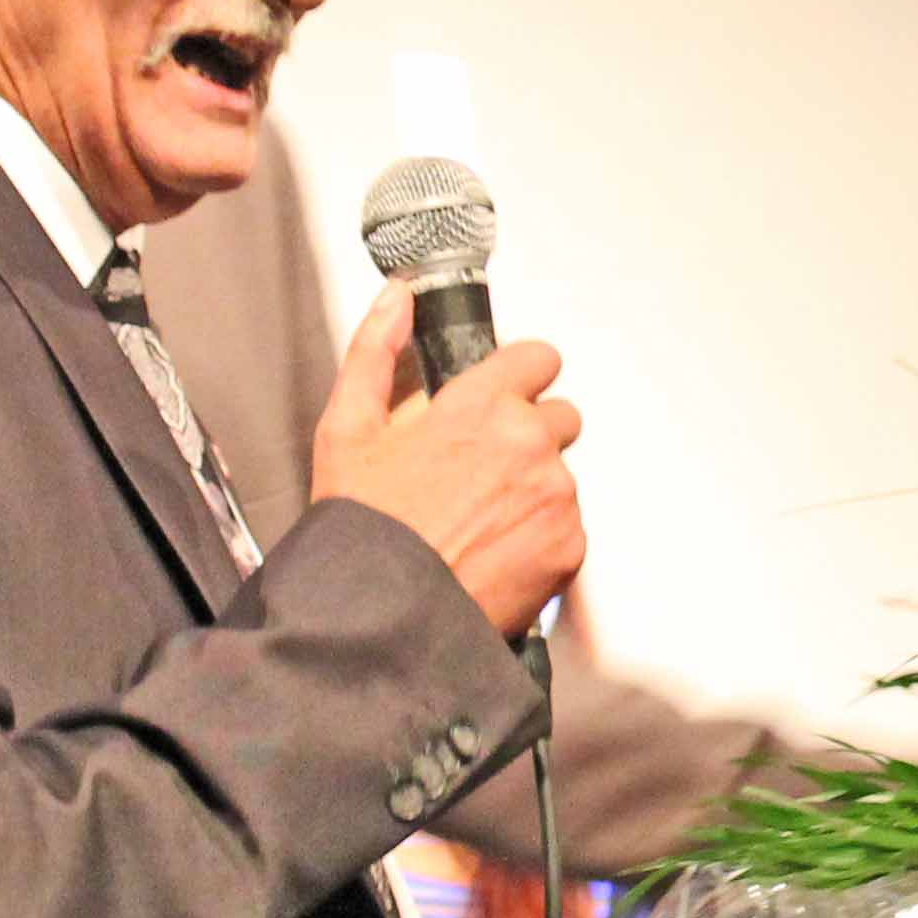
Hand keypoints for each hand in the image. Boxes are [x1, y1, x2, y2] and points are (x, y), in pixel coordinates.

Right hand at [311, 287, 585, 638]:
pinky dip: (538, 539)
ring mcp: (555, 495)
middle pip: (559, 417)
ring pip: (559, 476)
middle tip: (478, 476)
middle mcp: (529, 443)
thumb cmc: (362, 527)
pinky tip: (492, 555)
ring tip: (475, 525)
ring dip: (530, 491)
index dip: (519, 377)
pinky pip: (566, 528)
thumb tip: (397, 299)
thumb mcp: (347, 429)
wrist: (380, 619)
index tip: (501, 399)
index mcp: (480, 405)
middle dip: (527, 436)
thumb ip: (376, 352)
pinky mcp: (570, 547)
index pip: (538, 358)